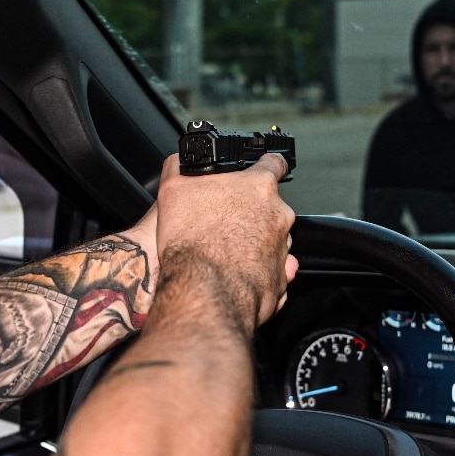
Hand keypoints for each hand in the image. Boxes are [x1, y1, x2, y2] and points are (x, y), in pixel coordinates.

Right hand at [151, 153, 296, 329]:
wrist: (205, 292)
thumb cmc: (192, 242)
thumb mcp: (172, 190)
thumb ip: (179, 169)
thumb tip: (179, 163)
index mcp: (258, 187)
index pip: (274, 164)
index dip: (265, 164)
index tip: (260, 168)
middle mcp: (278, 216)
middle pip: (268, 207)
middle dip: (248, 213)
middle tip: (220, 223)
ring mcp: (282, 249)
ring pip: (269, 240)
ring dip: (251, 243)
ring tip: (222, 252)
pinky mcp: (280, 279)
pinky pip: (270, 270)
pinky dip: (254, 271)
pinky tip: (232, 273)